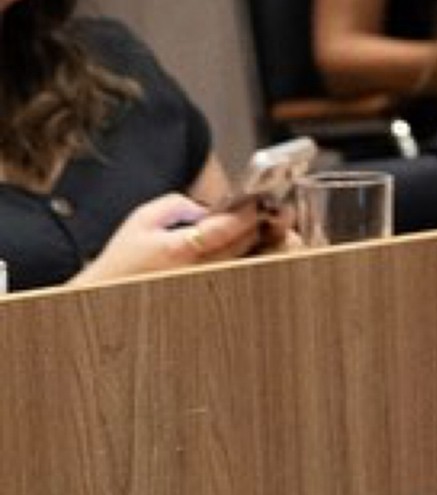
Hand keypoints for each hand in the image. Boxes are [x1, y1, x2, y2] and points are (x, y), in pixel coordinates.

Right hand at [79, 193, 262, 285]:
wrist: (109, 293)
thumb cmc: (124, 257)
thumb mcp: (143, 219)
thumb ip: (177, 205)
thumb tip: (206, 208)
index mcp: (179, 249)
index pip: (226, 229)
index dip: (247, 213)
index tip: (258, 201)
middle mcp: (197, 270)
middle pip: (244, 246)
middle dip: (260, 225)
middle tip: (268, 208)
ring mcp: (205, 284)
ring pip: (246, 262)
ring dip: (259, 243)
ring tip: (264, 225)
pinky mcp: (209, 291)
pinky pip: (237, 271)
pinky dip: (249, 257)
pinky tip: (251, 245)